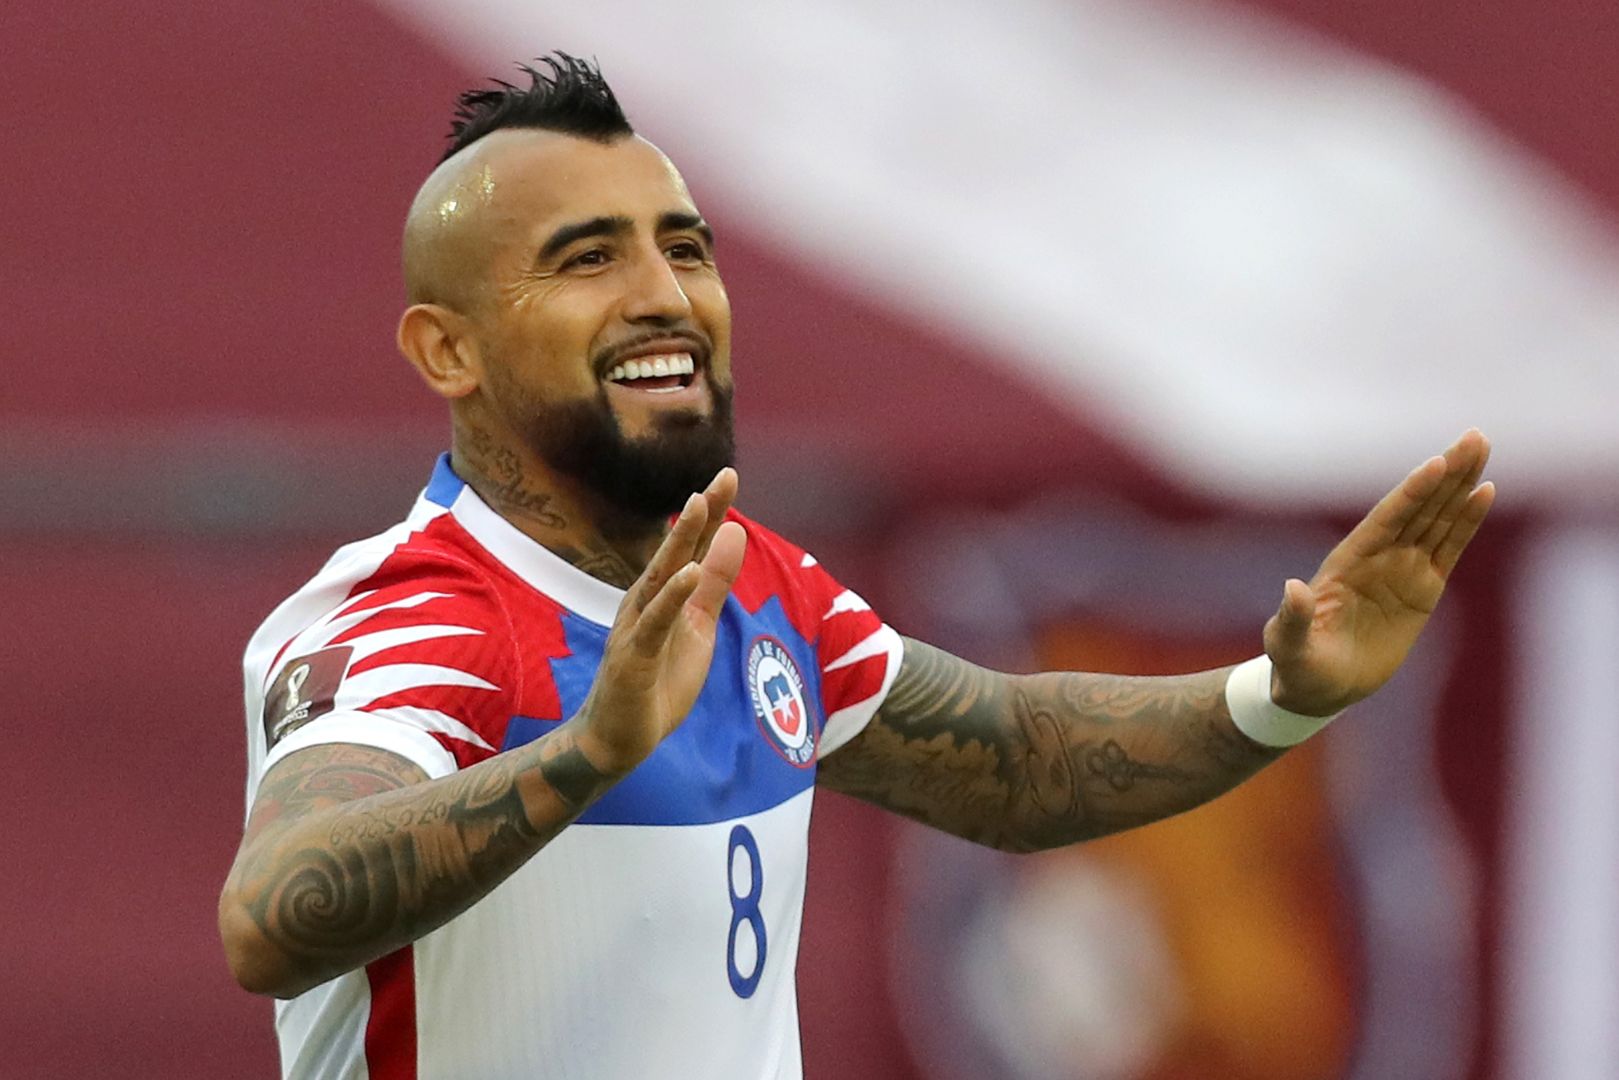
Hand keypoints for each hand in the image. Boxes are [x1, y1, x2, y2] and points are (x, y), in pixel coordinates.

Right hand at [576, 468, 746, 772]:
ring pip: (660, 576)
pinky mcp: (632, 655)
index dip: (713, 513)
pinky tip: (685, 573)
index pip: (693, 546)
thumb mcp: (699, 626)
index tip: (730, 474)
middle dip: (702, 513)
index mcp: (664, 592)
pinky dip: (669, 597)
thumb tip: (736, 532)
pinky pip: (653, 622)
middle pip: (677, 550)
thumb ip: (714, 583)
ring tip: (699, 505)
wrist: (618, 737)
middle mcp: (646, 600)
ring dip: (679, 541)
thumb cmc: (657, 679)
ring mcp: (636, 626)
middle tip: (724, 475)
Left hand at [1264, 429, 1494, 715]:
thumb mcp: (1288, 644)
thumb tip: (1292, 589)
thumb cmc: (1298, 664)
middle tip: (1475, 436)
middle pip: (1419, 507)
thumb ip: (1292, 618)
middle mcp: (1378, 556)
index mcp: (1347, 561)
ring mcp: (1402, 569)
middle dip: (1446, 472)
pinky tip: (1484, 492)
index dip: (1411, 493)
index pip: (1386, 519)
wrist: (1318, 686)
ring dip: (1461, 485)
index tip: (1436, 464)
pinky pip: (1449, 549)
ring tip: (1481, 447)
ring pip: (1438, 518)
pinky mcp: (1423, 589)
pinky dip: (1467, 521)